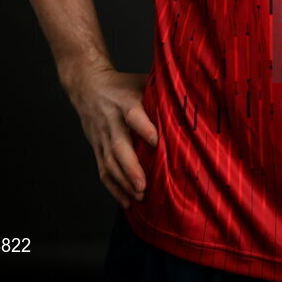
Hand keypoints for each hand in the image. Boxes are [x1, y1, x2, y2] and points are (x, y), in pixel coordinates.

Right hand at [65, 66, 157, 209]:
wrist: (88, 86)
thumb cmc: (123, 84)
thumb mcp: (141, 81)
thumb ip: (161, 89)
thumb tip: (193, 92)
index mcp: (125, 102)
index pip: (134, 116)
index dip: (144, 128)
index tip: (157, 142)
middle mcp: (112, 121)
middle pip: (119, 146)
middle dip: (132, 168)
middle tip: (145, 185)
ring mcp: (102, 136)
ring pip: (109, 163)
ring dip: (123, 182)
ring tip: (139, 196)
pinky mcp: (96, 147)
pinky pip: (103, 170)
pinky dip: (113, 188)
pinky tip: (126, 201)